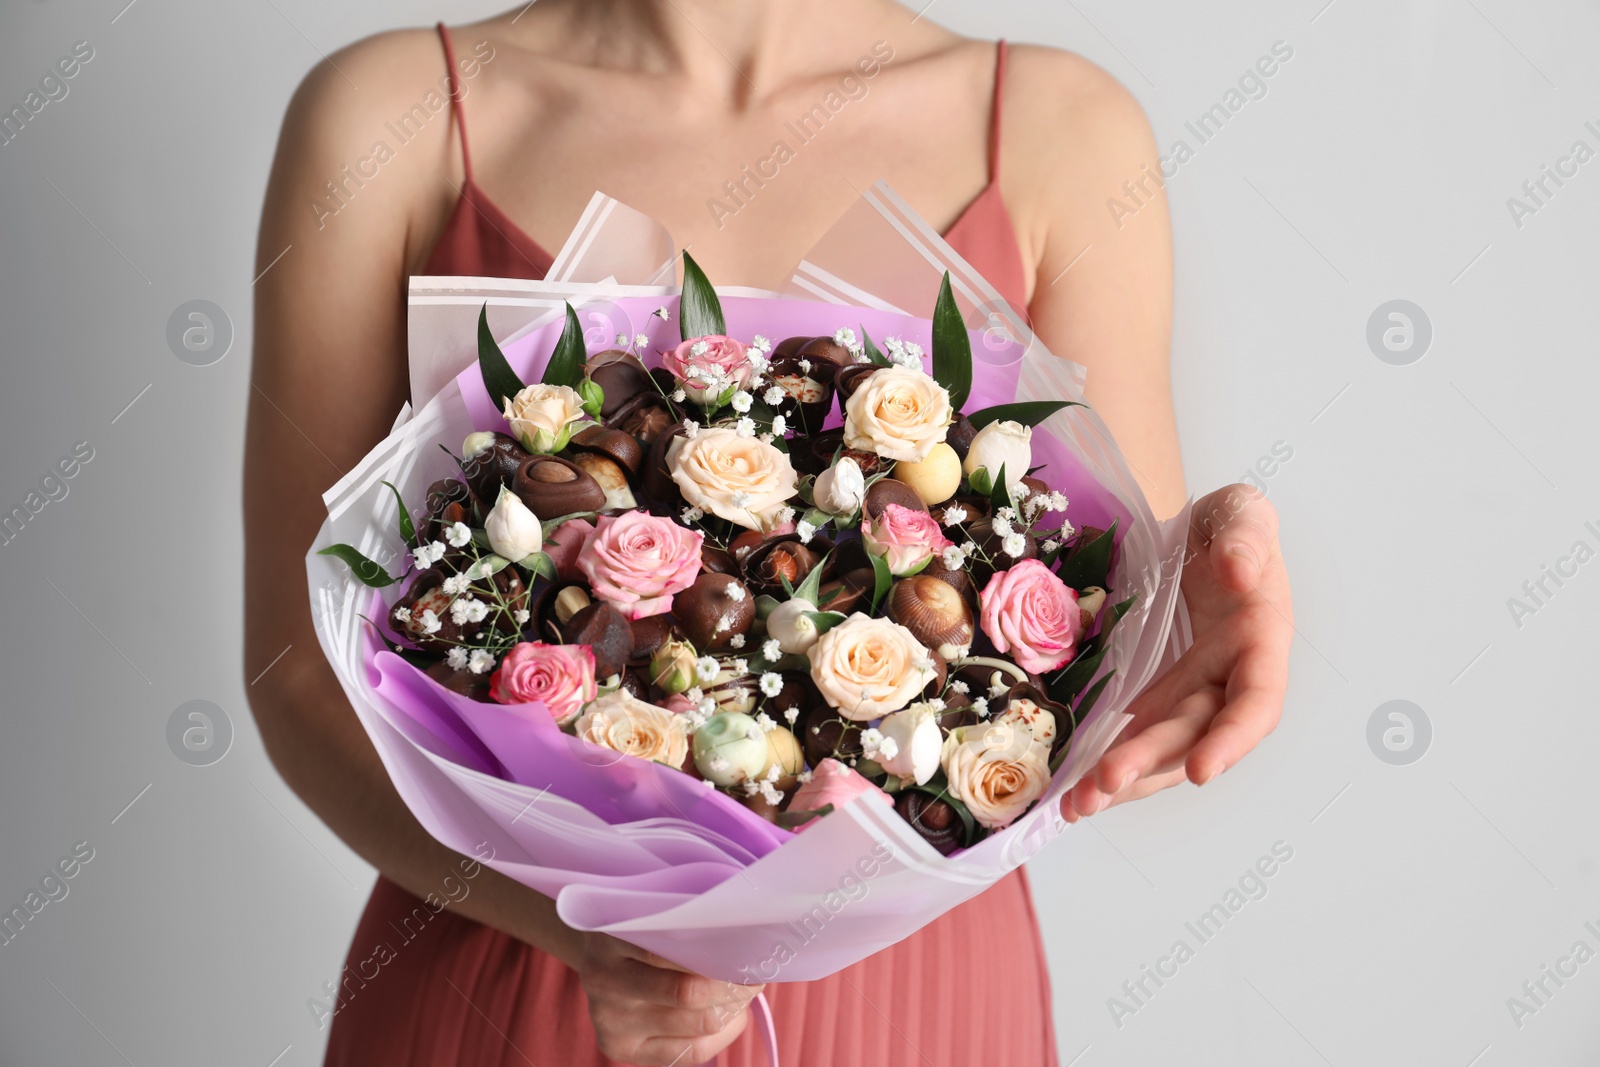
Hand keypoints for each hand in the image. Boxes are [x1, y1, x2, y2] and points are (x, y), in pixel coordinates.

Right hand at [576, 932, 762, 1064]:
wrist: (597, 957)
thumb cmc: (639, 929)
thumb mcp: (650, 909)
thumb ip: (684, 918)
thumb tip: (745, 935)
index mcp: (611, 937)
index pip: (672, 949)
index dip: (720, 951)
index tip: (749, 947)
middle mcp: (605, 980)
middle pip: (688, 994)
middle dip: (733, 986)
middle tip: (754, 973)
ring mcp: (610, 1020)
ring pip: (697, 1025)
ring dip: (732, 1009)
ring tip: (744, 992)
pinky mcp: (619, 1048)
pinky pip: (688, 1052)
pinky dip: (722, 1034)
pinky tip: (730, 1017)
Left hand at [1061, 484, 1291, 821]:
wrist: (1189, 534)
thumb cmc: (1224, 525)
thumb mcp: (1242, 512)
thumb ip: (1247, 535)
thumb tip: (1240, 568)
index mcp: (1259, 641)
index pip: (1256, 701)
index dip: (1232, 739)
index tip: (1203, 769)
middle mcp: (1226, 677)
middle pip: (1192, 734)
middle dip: (1150, 764)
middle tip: (1102, 786)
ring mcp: (1186, 689)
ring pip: (1159, 746)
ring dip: (1121, 780)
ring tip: (1076, 806)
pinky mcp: (1150, 692)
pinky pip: (1130, 734)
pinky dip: (1101, 762)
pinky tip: (1070, 789)